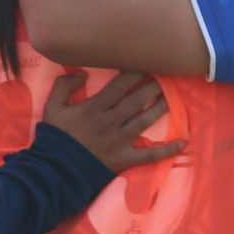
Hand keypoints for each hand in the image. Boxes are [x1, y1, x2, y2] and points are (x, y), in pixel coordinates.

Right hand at [41, 71, 185, 171]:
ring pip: (145, 121)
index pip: (120, 85)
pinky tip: (182, 143)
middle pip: (137, 100)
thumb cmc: (54, 138)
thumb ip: (63, 86)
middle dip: (152, 86)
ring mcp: (119, 141)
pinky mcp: (124, 159)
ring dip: (160, 108)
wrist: (55, 171)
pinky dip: (167, 150)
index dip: (135, 72)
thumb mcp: (51, 107)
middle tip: (165, 75)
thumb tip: (83, 74)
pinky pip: (149, 155)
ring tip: (171, 97)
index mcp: (94, 107)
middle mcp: (110, 121)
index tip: (146, 62)